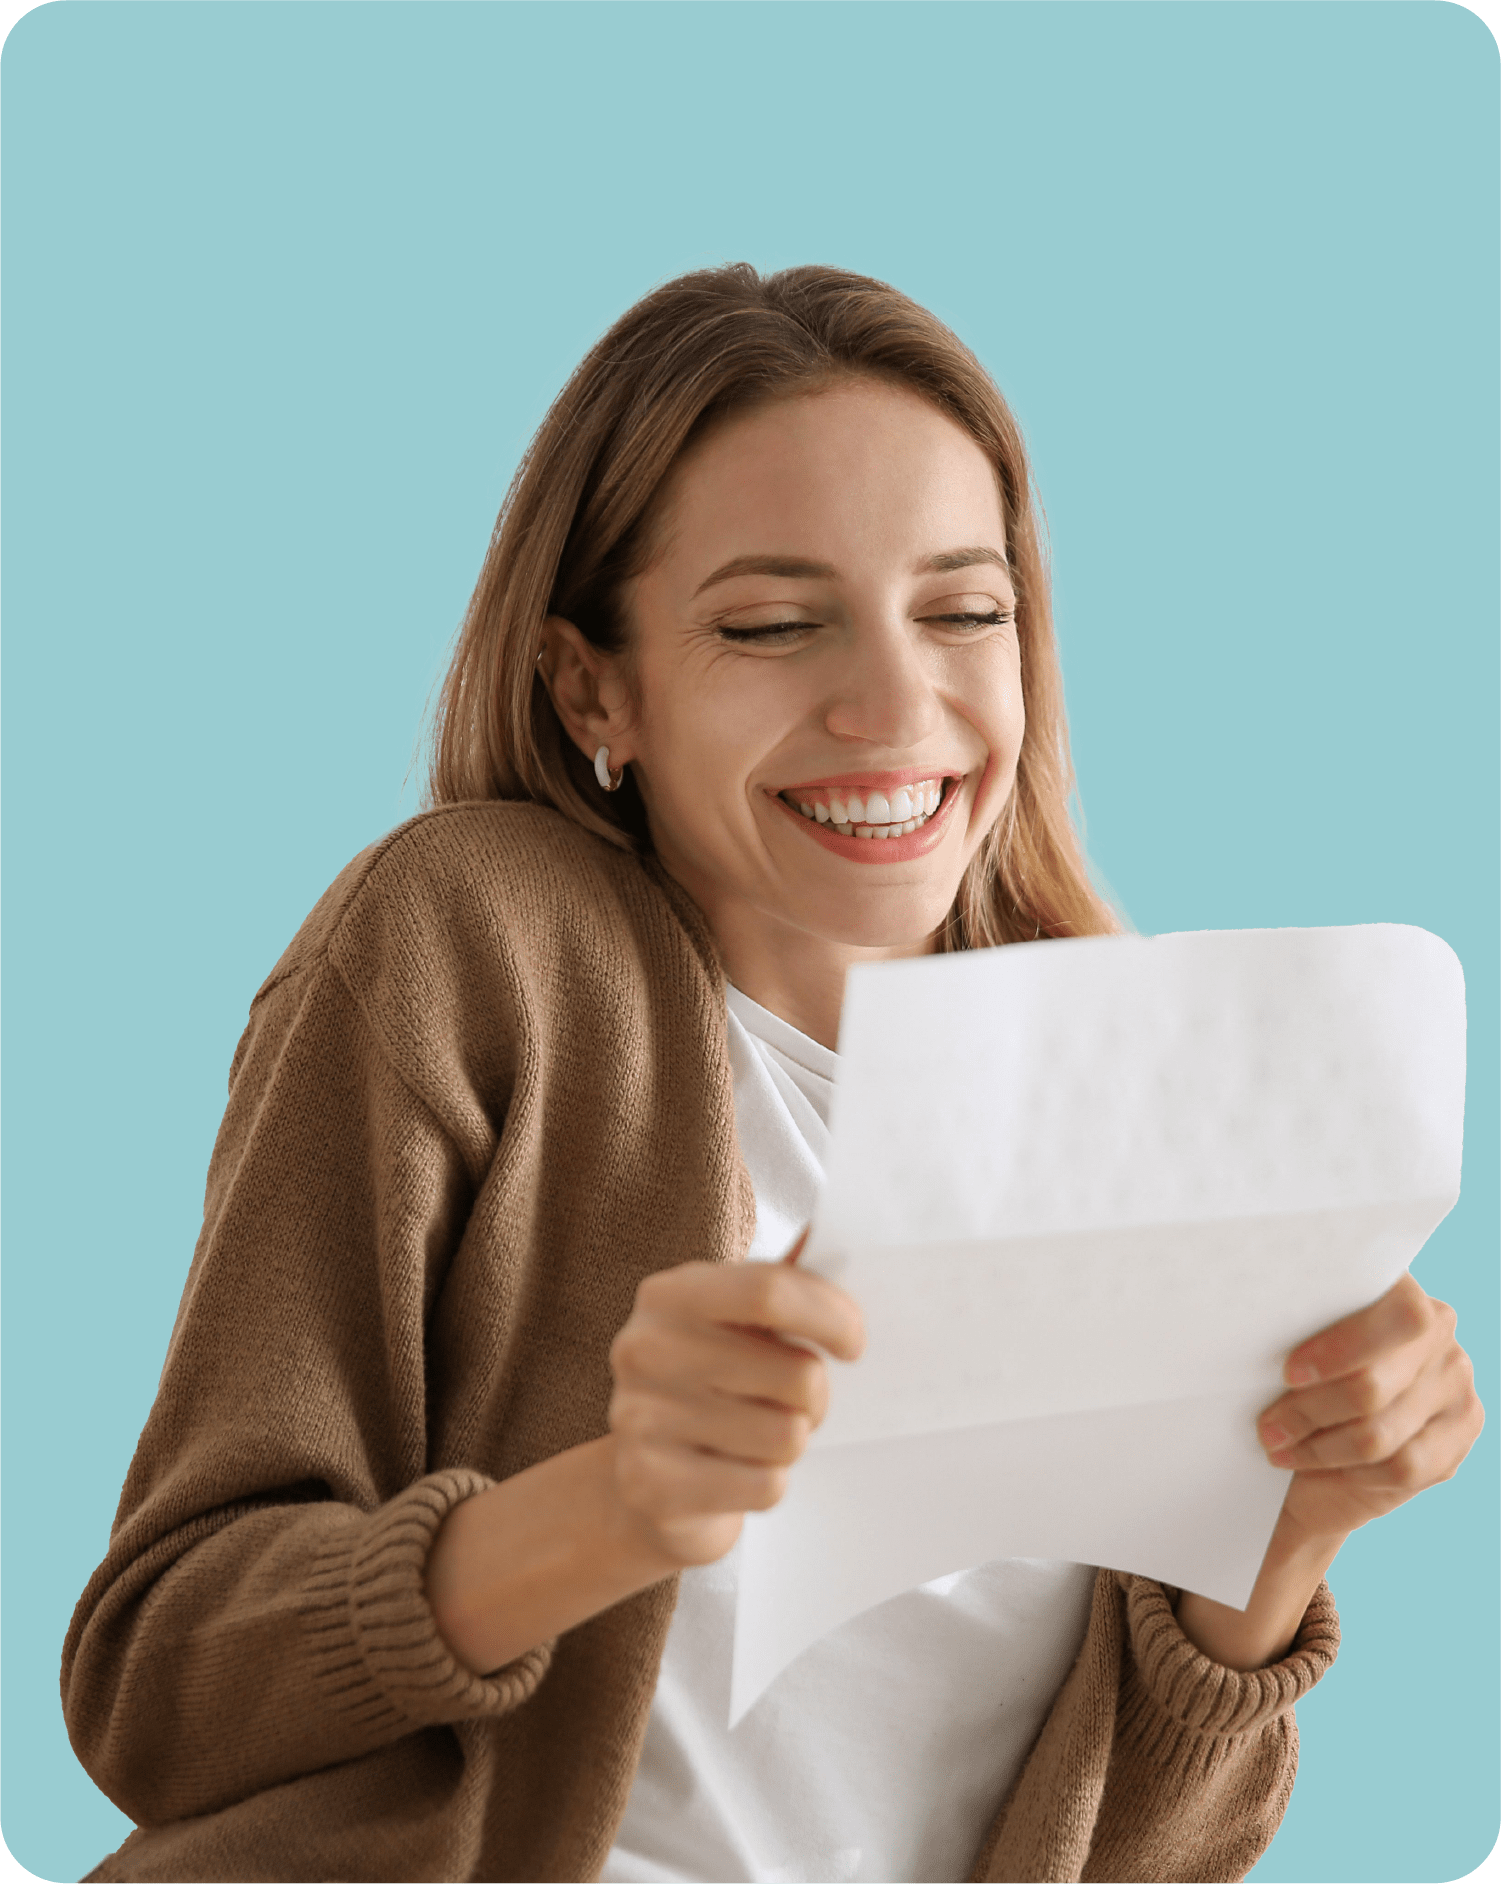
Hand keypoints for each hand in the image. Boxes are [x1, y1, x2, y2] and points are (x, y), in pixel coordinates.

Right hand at [607, 1254, 864, 1566]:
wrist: (650, 1483)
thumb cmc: (715, 1388)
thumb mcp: (736, 1327)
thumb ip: (783, 1288)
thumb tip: (847, 1241)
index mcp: (670, 1295)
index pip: (769, 1290)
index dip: (831, 1317)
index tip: (854, 1343)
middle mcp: (645, 1349)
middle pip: (796, 1373)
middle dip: (816, 1396)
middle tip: (795, 1402)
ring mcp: (638, 1417)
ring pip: (787, 1435)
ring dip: (791, 1443)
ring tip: (758, 1436)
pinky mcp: (650, 1485)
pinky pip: (766, 1486)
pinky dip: (767, 1484)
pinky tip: (734, 1472)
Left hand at [1259, 1271, 1483, 1543]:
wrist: (1325, 1436)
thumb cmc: (1300, 1371)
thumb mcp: (1294, 1339)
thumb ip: (1295, 1327)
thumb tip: (1255, 1331)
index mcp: (1399, 1289)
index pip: (1397, 1314)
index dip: (1341, 1349)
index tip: (1289, 1374)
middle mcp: (1439, 1332)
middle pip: (1373, 1386)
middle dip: (1309, 1411)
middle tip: (1268, 1428)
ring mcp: (1455, 1385)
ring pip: (1380, 1434)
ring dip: (1320, 1448)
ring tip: (1281, 1447)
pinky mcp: (1461, 1433)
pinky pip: (1403, 1465)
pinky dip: (1354, 1471)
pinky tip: (1325, 1465)